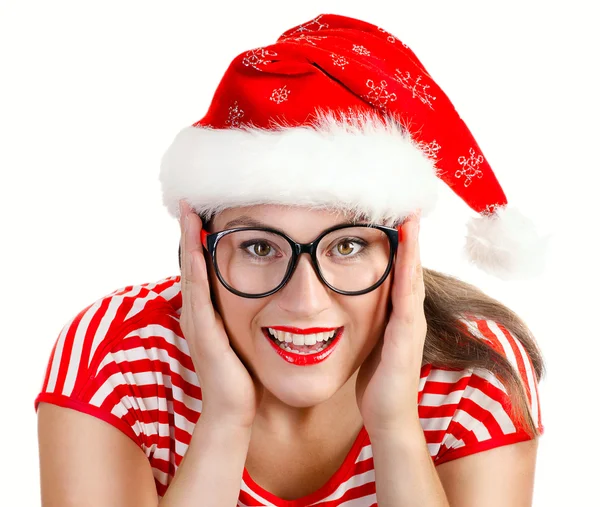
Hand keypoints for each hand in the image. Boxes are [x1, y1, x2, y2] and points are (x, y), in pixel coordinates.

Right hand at [179, 200, 261, 428]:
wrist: (233, 410)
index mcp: (206, 313)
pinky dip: (198, 272)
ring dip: (189, 244)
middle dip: (189, 234)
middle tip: (188, 204)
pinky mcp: (204, 335)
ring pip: (192, 275)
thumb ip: (244, 315)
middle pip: (191, 265)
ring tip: (188, 215)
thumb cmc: (241, 375)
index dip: (197, 242)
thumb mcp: (241, 337)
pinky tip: (199, 252)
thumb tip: (262, 296)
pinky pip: (199, 298)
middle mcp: (196, 314)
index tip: (200, 215)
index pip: (200, 269)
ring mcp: (197, 324)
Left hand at [355, 211, 426, 434]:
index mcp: (400, 313)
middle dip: (410, 235)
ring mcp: (411, 325)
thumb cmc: (378, 381)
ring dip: (413, 246)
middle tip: (408, 203)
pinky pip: (407, 299)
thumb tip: (349, 300)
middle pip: (411, 266)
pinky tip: (406, 254)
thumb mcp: (372, 340)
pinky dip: (408, 273)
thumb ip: (370, 318)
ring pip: (412, 277)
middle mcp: (410, 314)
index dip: (401, 243)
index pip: (401, 270)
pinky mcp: (405, 338)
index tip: (395, 214)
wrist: (387, 416)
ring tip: (410, 217)